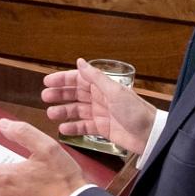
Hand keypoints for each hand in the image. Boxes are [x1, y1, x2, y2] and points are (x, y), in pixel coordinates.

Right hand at [41, 58, 155, 153]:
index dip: (63, 79)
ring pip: (76, 110)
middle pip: (75, 94)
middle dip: (60, 94)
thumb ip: (96, 77)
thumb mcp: (115, 91)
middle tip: (44, 97)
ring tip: (50, 114)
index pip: (78, 79)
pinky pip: (83, 127)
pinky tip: (62, 129)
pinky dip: (73, 128)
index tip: (47, 81)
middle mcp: (99, 98)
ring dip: (63, 111)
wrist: (150, 134)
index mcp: (102, 86)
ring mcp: (100, 113)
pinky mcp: (101, 128)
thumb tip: (80, 61)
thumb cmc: (135, 110)